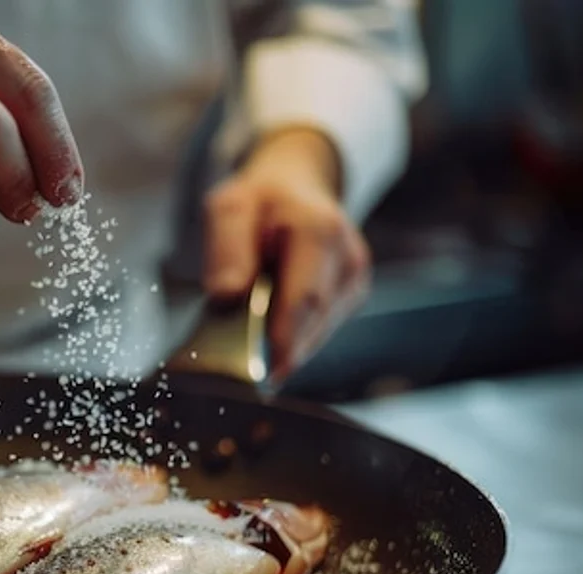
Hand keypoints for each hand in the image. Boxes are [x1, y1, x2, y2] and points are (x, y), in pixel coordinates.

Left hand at [203, 127, 370, 379]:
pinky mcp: (352, 296)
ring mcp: (355, 280)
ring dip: (283, 347)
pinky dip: (292, 339)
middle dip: (277, 351)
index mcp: (319, 230)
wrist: (297, 188)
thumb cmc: (260, 201)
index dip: (284, 339)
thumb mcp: (229, 208)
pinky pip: (319, 330)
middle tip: (243, 376)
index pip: (305, 297)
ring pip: (317, 333)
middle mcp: (347, 257)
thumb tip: (227, 294)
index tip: (264, 373)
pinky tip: (270, 336)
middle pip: (313, 322)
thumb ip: (227, 248)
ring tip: (251, 352)